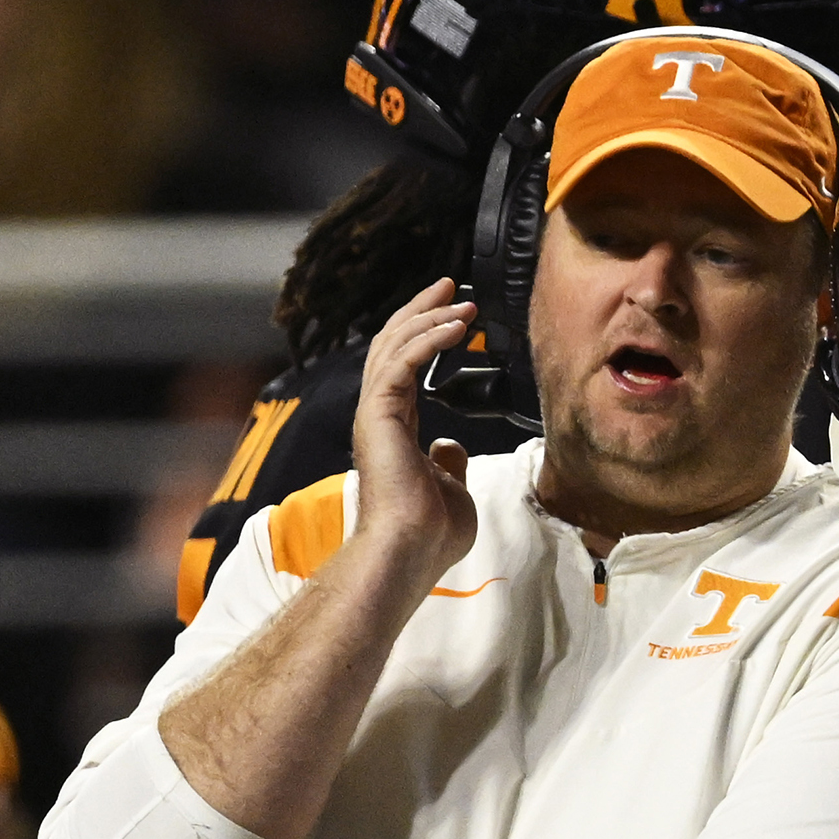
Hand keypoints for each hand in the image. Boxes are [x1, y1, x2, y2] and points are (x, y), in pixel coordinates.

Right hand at [353, 278, 478, 582]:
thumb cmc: (430, 532)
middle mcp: (378, 414)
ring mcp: (374, 413)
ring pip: (394, 345)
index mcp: (393, 427)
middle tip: (454, 286)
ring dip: (430, 317)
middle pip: (393, 343)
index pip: (404, 365)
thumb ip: (447, 461)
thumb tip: (450, 444)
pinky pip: (402, 362)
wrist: (410, 551)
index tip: (455, 312)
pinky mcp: (378, 414)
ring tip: (464, 300)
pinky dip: (429, 339)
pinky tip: (457, 327)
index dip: (426, 333)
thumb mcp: (450, 488)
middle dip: (423, 310)